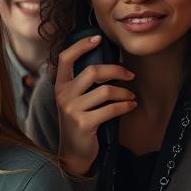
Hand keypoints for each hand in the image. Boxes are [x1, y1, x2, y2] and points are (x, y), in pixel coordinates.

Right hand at [54, 34, 135, 176]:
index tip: (98, 38)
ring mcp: (72, 109)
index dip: (81, 45)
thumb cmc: (79, 121)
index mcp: (60, 86)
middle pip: (93, 71)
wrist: (73, 152)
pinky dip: (125, 106)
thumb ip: (83, 84)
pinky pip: (111, 109)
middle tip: (129, 75)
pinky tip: (130, 106)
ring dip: (124, 92)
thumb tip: (108, 65)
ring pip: (105, 91)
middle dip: (116, 70)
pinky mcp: (83, 123)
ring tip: (131, 95)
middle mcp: (63, 95)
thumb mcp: (74, 100)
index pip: (65, 58)